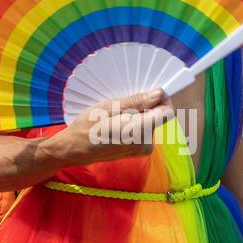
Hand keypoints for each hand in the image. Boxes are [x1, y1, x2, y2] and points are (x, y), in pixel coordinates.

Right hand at [55, 89, 174, 165]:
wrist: (75, 149)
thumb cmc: (87, 126)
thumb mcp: (108, 107)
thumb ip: (137, 102)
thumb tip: (159, 94)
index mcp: (138, 131)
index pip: (167, 112)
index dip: (162, 99)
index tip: (149, 92)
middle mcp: (145, 143)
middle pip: (158, 115)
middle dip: (146, 106)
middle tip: (124, 103)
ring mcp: (142, 149)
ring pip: (151, 121)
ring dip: (138, 114)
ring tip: (117, 114)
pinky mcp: (138, 150)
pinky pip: (145, 130)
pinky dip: (135, 123)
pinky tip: (118, 122)